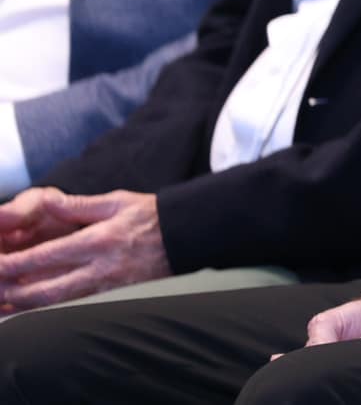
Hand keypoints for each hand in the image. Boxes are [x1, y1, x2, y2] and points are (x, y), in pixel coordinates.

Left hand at [0, 190, 168, 309]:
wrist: (189, 236)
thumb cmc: (153, 216)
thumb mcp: (117, 201)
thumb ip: (79, 205)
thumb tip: (48, 202)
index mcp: (98, 241)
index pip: (46, 257)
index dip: (15, 264)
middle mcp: (101, 269)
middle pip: (47, 290)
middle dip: (14, 292)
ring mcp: (109, 288)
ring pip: (59, 306)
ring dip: (28, 307)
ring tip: (6, 304)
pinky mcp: (117, 299)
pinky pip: (77, 310)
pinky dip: (52, 313)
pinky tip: (37, 312)